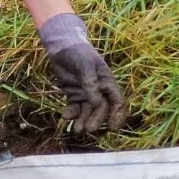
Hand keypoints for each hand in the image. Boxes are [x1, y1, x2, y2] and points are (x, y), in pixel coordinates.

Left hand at [38, 14, 125, 134]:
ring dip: (83, 121)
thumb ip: (90, 83)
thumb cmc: (78, 53)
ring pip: (87, 111)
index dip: (117, 116)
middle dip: (96, 120)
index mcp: (107, 82)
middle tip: (88, 130)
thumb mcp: (85, 65)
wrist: (62, 48)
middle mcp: (99, 90)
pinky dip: (71, 113)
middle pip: (101, 110)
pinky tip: (65, 117)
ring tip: (77, 130)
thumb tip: (96, 102)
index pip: (117, 102)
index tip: (113, 128)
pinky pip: (74, 108)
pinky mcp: (74, 95)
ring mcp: (86, 94)